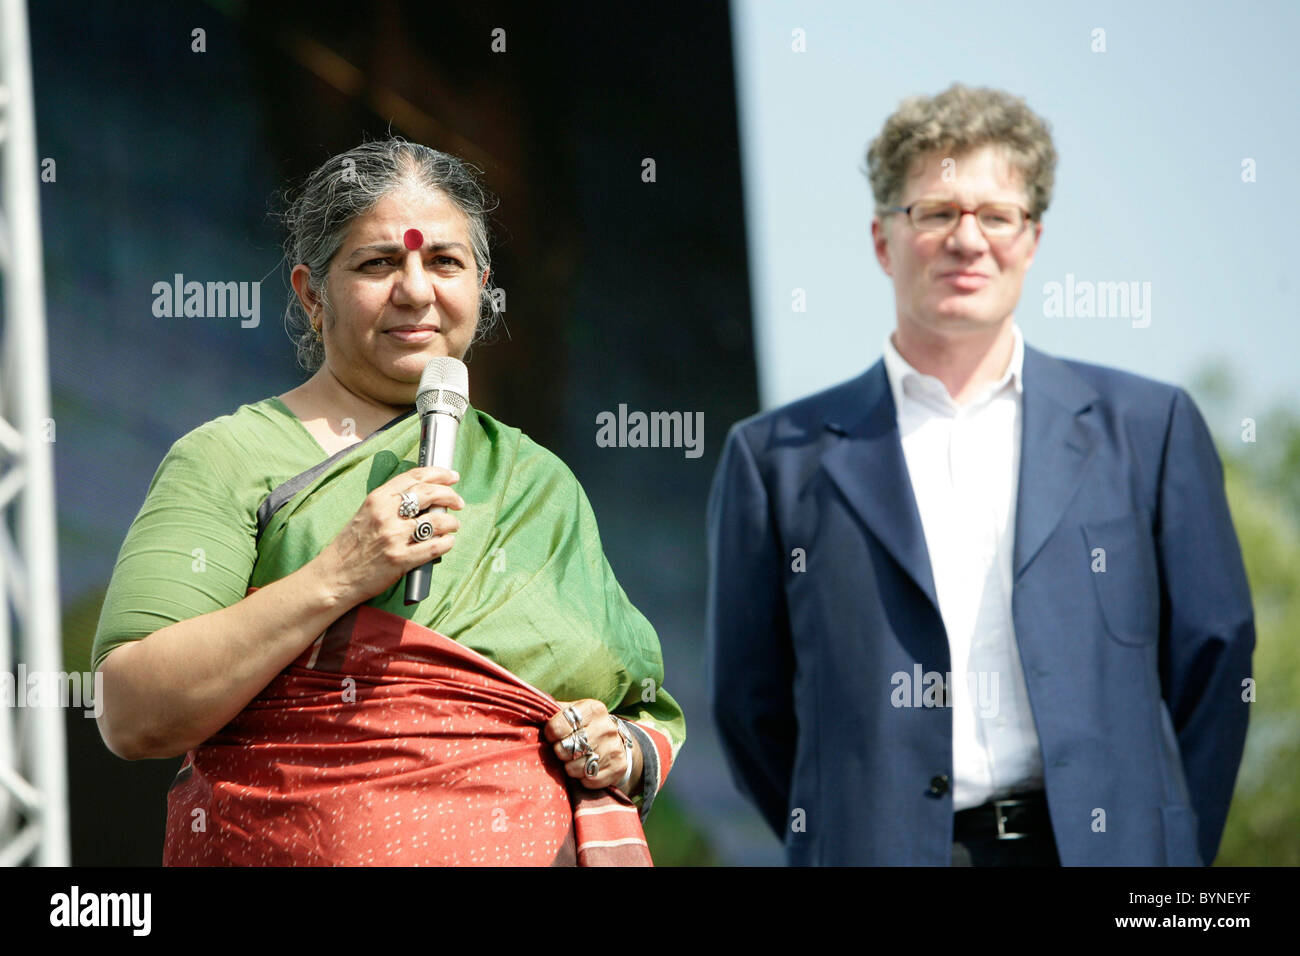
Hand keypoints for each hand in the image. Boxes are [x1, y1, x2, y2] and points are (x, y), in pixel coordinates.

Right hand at [314, 466, 463, 605]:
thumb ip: (391, 503)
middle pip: (430, 494)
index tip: (452, 477)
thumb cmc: (351, 546)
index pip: (414, 477)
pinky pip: (435, 547)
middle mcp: (386, 514)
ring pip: (437, 521)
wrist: (335, 576)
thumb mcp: (366, 513)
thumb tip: (425, 496)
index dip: (438, 474)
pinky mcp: (400, 559)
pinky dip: (446, 543)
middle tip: (458, 502)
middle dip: (450, 495)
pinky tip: (447, 542)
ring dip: (451, 522)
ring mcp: (394, 537)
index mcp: (377, 499)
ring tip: (453, 525)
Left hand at [545, 699, 642, 792]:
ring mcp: (614, 748)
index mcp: (593, 709)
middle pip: (566, 748)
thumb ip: (554, 711)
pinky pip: (589, 781)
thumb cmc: (584, 727)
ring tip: (574, 761)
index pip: (558, 726)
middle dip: (560, 752)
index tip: (553, 736)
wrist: (616, 742)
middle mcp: (606, 727)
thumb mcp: (572, 712)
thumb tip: (531, 711)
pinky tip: (586, 770)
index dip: (551, 734)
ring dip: (570, 768)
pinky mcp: (618, 768)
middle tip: (563, 751)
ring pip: (576, 768)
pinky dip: (583, 779)